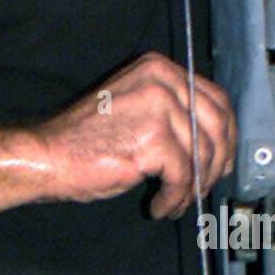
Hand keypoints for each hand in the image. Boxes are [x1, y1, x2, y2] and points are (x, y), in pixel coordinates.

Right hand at [36, 51, 235, 217]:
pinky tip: (158, 205)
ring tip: (173, 201)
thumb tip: (215, 142)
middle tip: (200, 189)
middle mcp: (162, 81)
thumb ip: (172, 112)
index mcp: (159, 69)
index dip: (227, 136)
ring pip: (203, 155)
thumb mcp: (135, 108)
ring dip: (192, 187)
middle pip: (218, 127)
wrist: (48, 154)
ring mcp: (159, 108)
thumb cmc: (85, 139)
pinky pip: (183, 177)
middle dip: (215, 165)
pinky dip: (175, 198)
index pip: (217, 99)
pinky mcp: (154, 139)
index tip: (221, 162)